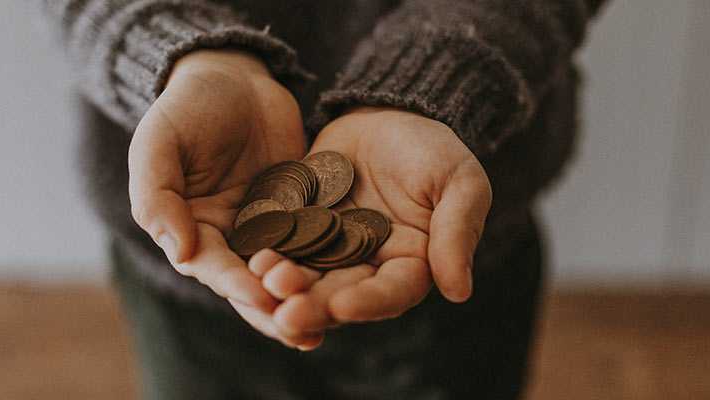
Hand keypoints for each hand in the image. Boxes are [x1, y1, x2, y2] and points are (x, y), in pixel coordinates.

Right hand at [128, 50, 306, 332]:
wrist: (233, 77)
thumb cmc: (187, 108)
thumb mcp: (159, 143)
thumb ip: (159, 197)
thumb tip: (181, 254)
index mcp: (190, 230)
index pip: (213, 267)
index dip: (235, 284)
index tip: (261, 297)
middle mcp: (228, 238)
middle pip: (251, 283)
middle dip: (275, 308)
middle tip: (302, 331)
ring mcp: (267, 228)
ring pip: (286, 271)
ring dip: (304, 297)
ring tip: (330, 322)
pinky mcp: (301, 212)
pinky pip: (315, 241)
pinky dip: (330, 263)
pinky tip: (354, 282)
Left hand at [250, 107, 491, 346]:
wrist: (386, 113)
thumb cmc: (433, 148)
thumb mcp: (459, 183)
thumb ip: (456, 232)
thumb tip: (459, 292)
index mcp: (410, 264)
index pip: (391, 292)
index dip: (368, 303)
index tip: (342, 306)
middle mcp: (367, 266)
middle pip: (340, 294)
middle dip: (314, 305)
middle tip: (286, 314)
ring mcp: (328, 248)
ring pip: (306, 276)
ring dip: (285, 285)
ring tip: (265, 282)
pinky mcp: (298, 226)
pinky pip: (281, 244)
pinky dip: (267, 252)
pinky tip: (250, 257)